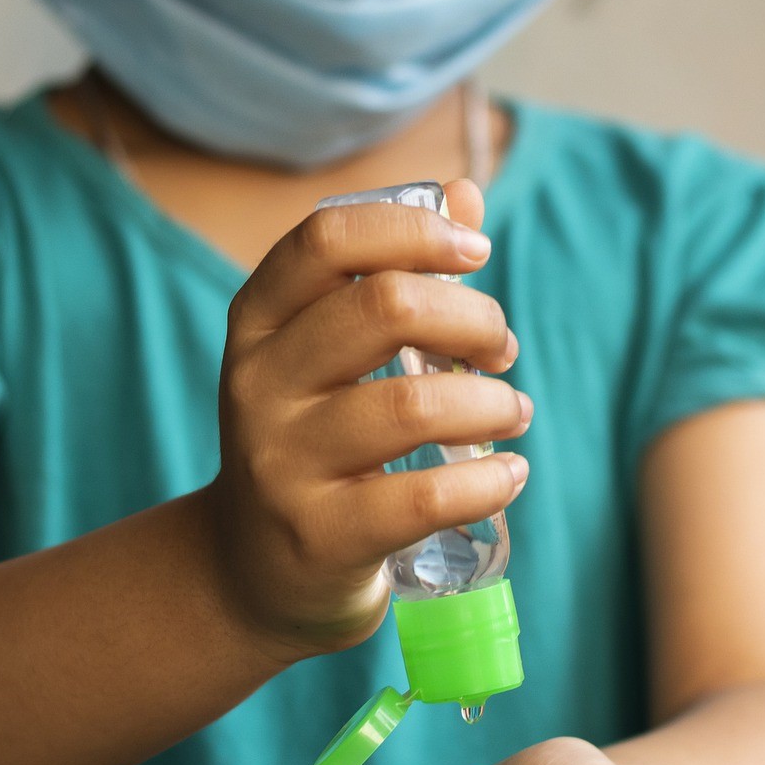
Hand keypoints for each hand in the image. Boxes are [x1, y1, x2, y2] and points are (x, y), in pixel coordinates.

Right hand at [205, 179, 531, 662]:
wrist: (253, 571)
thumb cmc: (311, 447)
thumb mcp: (325, 360)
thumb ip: (390, 276)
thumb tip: (466, 193)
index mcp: (256, 324)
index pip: (328, 239)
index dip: (415, 229)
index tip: (476, 252)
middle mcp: (257, 386)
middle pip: (385, 308)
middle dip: (474, 318)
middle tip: (501, 349)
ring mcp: (281, 463)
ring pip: (415, 404)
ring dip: (493, 402)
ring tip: (512, 413)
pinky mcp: (319, 535)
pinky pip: (426, 496)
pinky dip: (490, 479)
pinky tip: (509, 474)